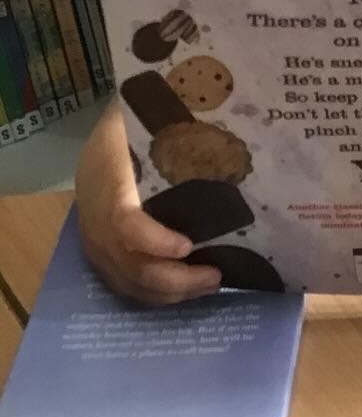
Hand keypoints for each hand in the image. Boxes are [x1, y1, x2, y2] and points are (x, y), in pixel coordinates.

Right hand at [76, 102, 221, 304]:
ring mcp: (95, 241)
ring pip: (129, 282)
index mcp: (109, 186)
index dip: (154, 242)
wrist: (83, 124)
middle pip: (131, 266)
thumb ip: (177, 137)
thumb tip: (223, 143)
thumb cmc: (126, 125)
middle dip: (177, 279)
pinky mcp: (98, 252)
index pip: (125, 226)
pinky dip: (156, 292)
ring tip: (208, 285)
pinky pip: (124, 282)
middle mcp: (96, 222)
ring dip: (171, 292)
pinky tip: (185, 288)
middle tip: (216, 276)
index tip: (188, 246)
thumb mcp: (143, 125)